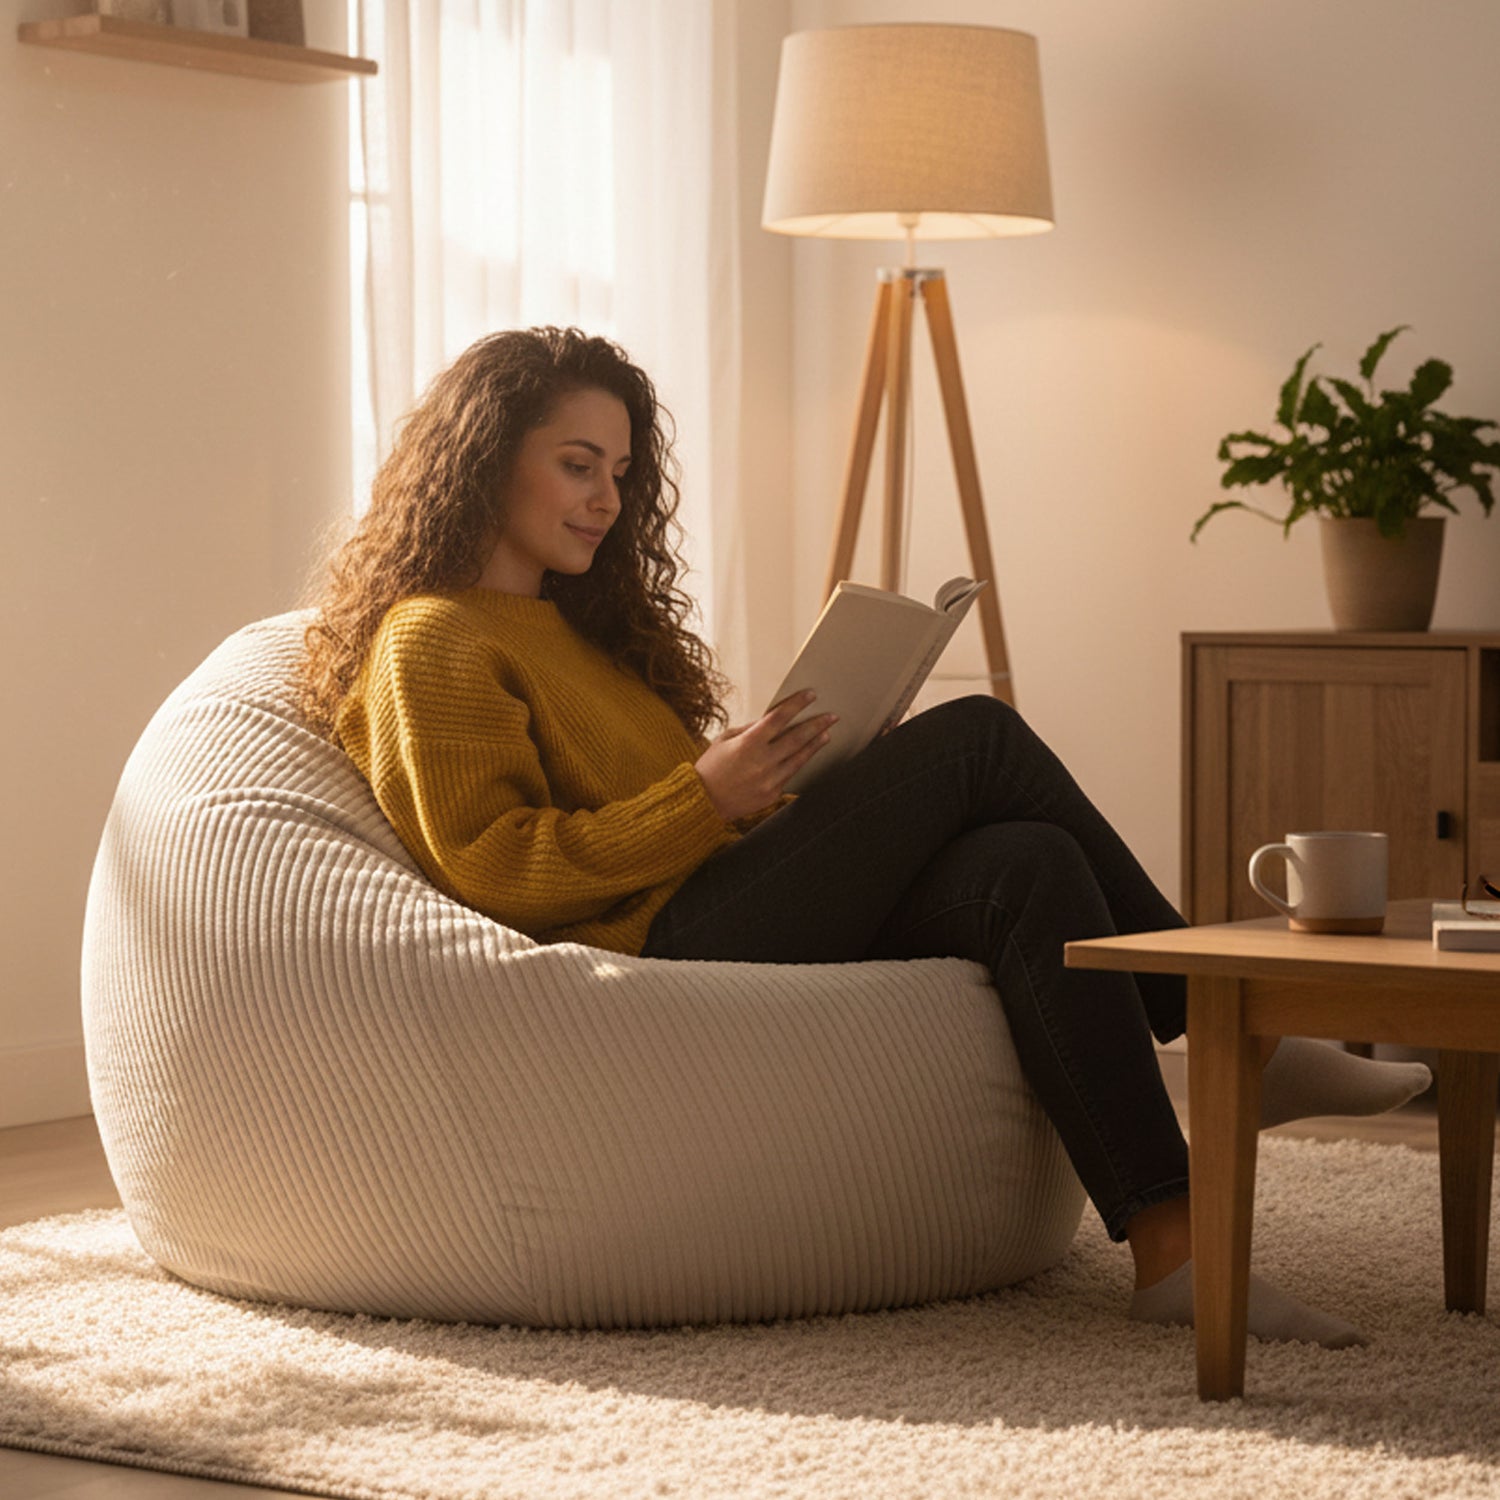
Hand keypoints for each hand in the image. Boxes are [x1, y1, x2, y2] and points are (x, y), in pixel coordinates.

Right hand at [695, 691, 836, 821]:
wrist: (702, 802)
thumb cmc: (711, 767)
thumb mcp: (725, 739)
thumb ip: (750, 729)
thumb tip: (773, 719)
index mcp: (748, 744)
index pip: (779, 718)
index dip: (797, 705)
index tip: (811, 695)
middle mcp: (762, 762)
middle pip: (797, 738)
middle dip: (817, 725)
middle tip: (831, 716)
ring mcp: (769, 780)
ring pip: (800, 759)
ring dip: (815, 745)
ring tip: (826, 734)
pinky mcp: (772, 794)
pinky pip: (791, 775)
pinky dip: (800, 763)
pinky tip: (807, 755)